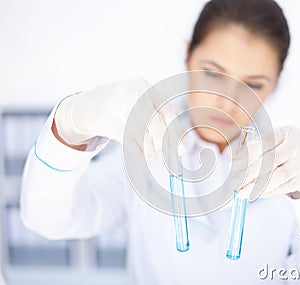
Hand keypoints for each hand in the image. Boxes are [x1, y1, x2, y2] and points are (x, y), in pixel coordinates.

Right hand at [54, 78, 180, 159]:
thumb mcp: (143, 105)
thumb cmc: (123, 107)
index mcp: (145, 87)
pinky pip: (131, 143)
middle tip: (163, 154)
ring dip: (151, 151)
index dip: (176, 134)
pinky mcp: (108, 121)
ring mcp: (119, 106)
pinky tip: (138, 148)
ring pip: (144, 137)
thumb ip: (162, 121)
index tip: (180, 150)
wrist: (87, 106)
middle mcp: (133, 93)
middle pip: (157, 126)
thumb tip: (181, 148)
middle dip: (163, 145)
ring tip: (150, 152)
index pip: (168, 114)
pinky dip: (138, 150)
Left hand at [232, 127, 299, 199]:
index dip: (246, 154)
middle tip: (235, 183)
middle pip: (271, 160)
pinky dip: (268, 191)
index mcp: (286, 132)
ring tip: (242, 192)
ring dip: (257, 186)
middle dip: (249, 174)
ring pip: (279, 176)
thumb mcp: (274, 145)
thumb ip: (254, 149)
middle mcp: (297, 145)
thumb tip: (231, 153)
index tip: (233, 165)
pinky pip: (285, 186)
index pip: (264, 142)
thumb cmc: (287, 153)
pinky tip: (256, 194)